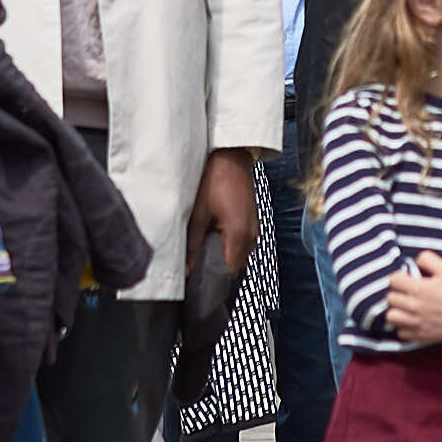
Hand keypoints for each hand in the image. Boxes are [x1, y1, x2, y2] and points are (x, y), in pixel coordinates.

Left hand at [194, 150, 260, 285]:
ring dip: (224, 259)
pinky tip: (214, 241)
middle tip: (197, 273)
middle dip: (218, 272)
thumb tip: (187, 270)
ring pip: (239, 256)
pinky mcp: (252, 221)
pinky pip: (242, 244)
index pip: (229, 274)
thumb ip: (192, 244)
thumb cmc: (215, 180)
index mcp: (238, 236)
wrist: (231, 156)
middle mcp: (251, 236)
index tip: (198, 286)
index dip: (213, 282)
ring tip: (204, 257)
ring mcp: (254, 228)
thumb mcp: (197, 214)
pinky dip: (230, 247)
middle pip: (235, 267)